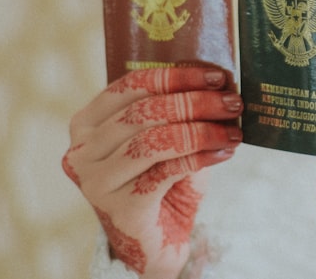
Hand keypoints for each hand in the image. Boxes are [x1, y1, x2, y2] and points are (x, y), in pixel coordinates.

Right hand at [63, 66, 242, 277]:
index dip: (177, 77)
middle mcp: (83, 150)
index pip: (132, 86)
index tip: (217, 77)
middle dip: (196, 103)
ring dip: (202, 131)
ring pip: (154, 141)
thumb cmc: (162, 182)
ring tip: (232, 132)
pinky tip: (223, 152)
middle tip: (233, 103)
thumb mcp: (167, 138)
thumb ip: (179, 111)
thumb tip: (217, 85)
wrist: (156, 239)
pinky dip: (200, 157)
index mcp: (88, 123)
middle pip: (145, 112)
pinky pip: (166, 171)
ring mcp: (96, 181)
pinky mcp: (120, 207)